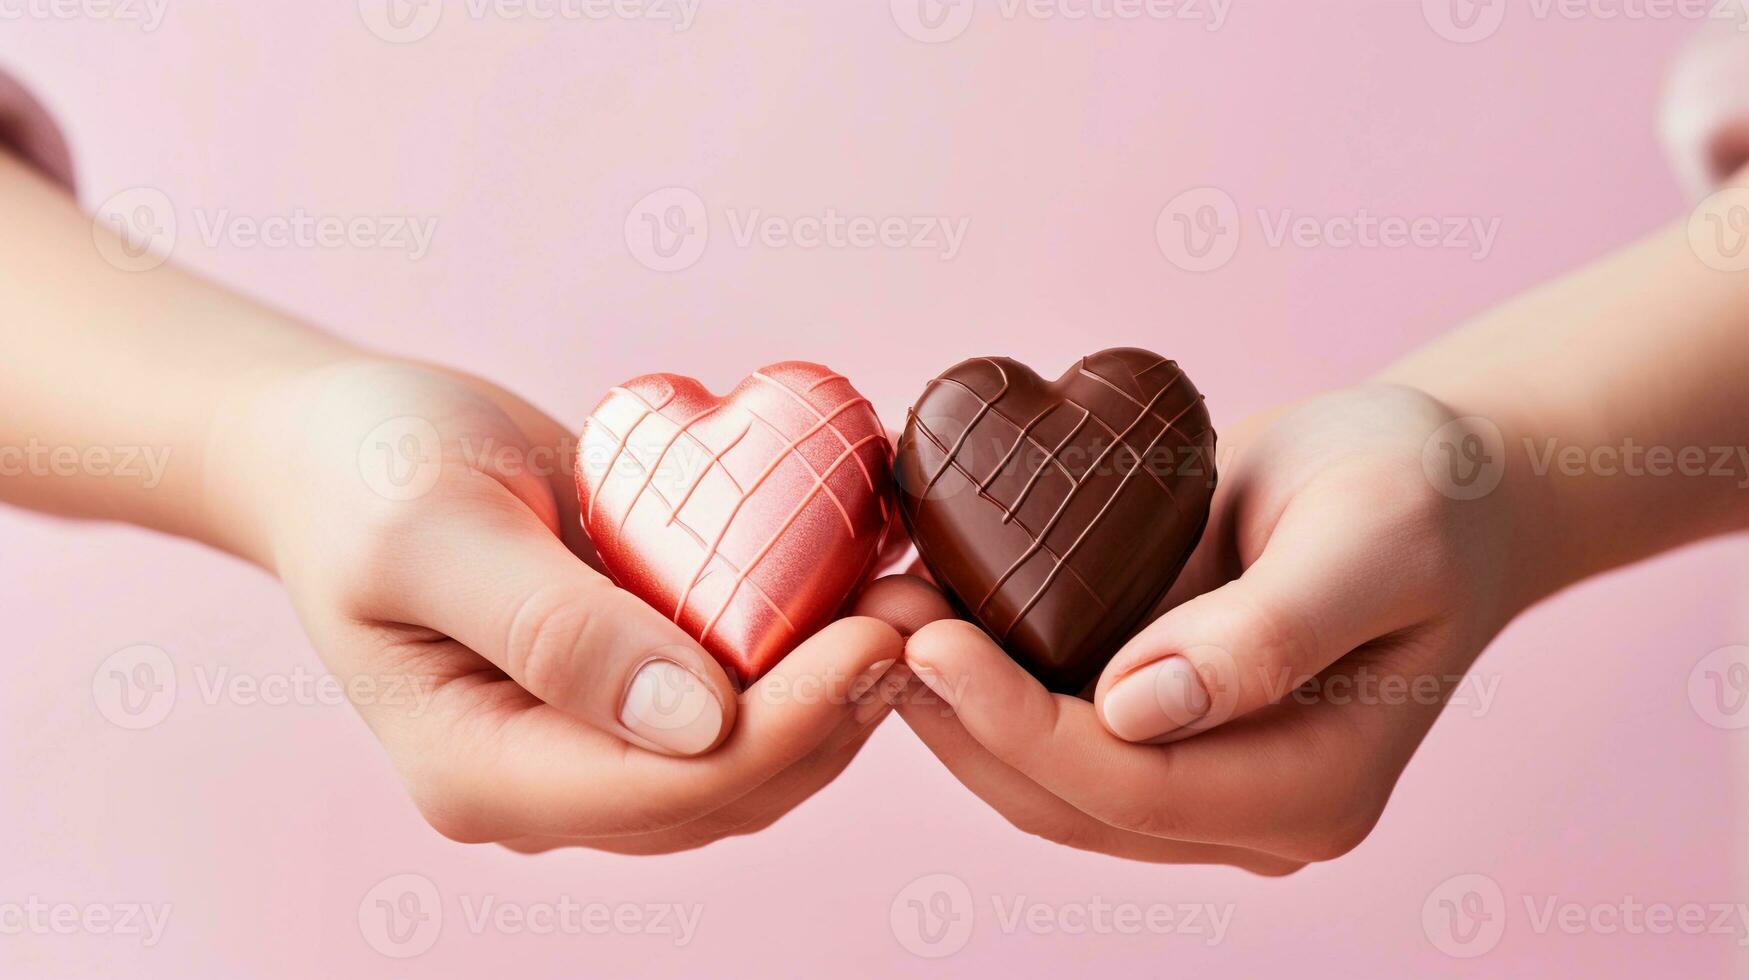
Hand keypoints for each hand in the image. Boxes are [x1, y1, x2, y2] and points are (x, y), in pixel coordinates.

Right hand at [215, 358, 909, 852]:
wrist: (343, 444)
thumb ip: (553, 630)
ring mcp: (591, 743)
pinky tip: (858, 586)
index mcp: (482, 769)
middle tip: (918, 614)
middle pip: (727, 789)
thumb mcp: (433, 530)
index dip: (788, 727)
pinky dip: (805, 656)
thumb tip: (700, 719)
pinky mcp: (632, 691)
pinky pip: (739, 701)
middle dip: (836, 713)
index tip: (873, 638)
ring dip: (839, 692)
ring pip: (750, 759)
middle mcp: (545, 781)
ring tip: (910, 600)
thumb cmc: (366, 471)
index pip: (666, 788)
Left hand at [897, 384, 1524, 868]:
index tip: (930, 645)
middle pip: (1068, 798)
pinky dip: (985, 681)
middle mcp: (1253, 809)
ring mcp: (1204, 780)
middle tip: (879, 616)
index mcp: (1314, 787)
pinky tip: (933, 612)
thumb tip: (1135, 709)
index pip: (1135, 787)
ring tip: (885, 608)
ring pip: (1043, 778)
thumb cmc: (1422, 493)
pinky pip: (1055, 727)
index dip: (1021, 726)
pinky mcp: (1163, 731)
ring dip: (953, 706)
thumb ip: (1269, 633)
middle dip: (961, 717)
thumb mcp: (1373, 540)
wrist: (1432, 477)